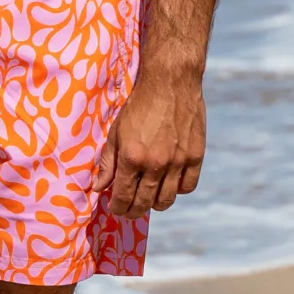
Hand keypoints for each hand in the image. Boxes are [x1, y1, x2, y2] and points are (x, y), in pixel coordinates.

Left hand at [96, 67, 205, 217]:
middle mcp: (156, 163)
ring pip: (166, 200)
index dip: (118, 208)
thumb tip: (98, 187)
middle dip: (133, 211)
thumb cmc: (139, 105)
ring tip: (149, 200)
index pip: (123, 196)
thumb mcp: (116, 131)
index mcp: (132, 157)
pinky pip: (188, 186)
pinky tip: (170, 185)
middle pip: (144, 203)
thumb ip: (107, 162)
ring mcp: (178, 161)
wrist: (170, 82)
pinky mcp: (195, 155)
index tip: (117, 209)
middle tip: (130, 211)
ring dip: (155, 205)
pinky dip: (178, 190)